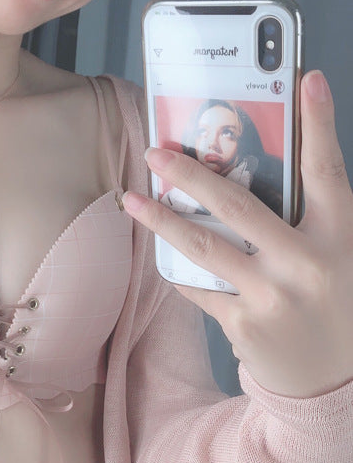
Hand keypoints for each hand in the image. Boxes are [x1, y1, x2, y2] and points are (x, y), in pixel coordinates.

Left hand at [122, 71, 352, 398]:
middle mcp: (307, 263)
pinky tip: (161, 254)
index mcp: (340, 239)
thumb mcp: (335, 259)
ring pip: (205, 247)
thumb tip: (248, 183)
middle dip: (193, 175)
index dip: (319, 122)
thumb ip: (304, 224)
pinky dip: (181, 270)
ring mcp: (272, 296)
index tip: (305, 78)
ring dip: (162, 220)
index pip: (329, 170)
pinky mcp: (243, 325)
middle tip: (157, 152)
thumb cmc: (332, 309)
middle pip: (241, 206)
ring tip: (130, 200)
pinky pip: (200, 288)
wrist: (332, 384)